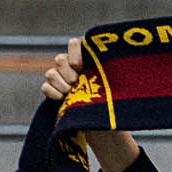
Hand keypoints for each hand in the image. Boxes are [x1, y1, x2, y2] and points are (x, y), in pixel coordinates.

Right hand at [43, 39, 137, 171]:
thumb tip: (125, 65)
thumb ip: (114, 74)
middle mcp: (73, 68)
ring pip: (51, 73)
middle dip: (68, 73)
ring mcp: (62, 80)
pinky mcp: (55, 93)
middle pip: (60, 59)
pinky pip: (46, 87)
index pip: (74, 44)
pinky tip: (62, 99)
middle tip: (78, 83)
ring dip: (61, 84)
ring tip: (71, 94)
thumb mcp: (117, 88)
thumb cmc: (115, 104)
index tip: (81, 66)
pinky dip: (52, 93)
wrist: (107, 127)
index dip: (74, 52)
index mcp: (88, 61)